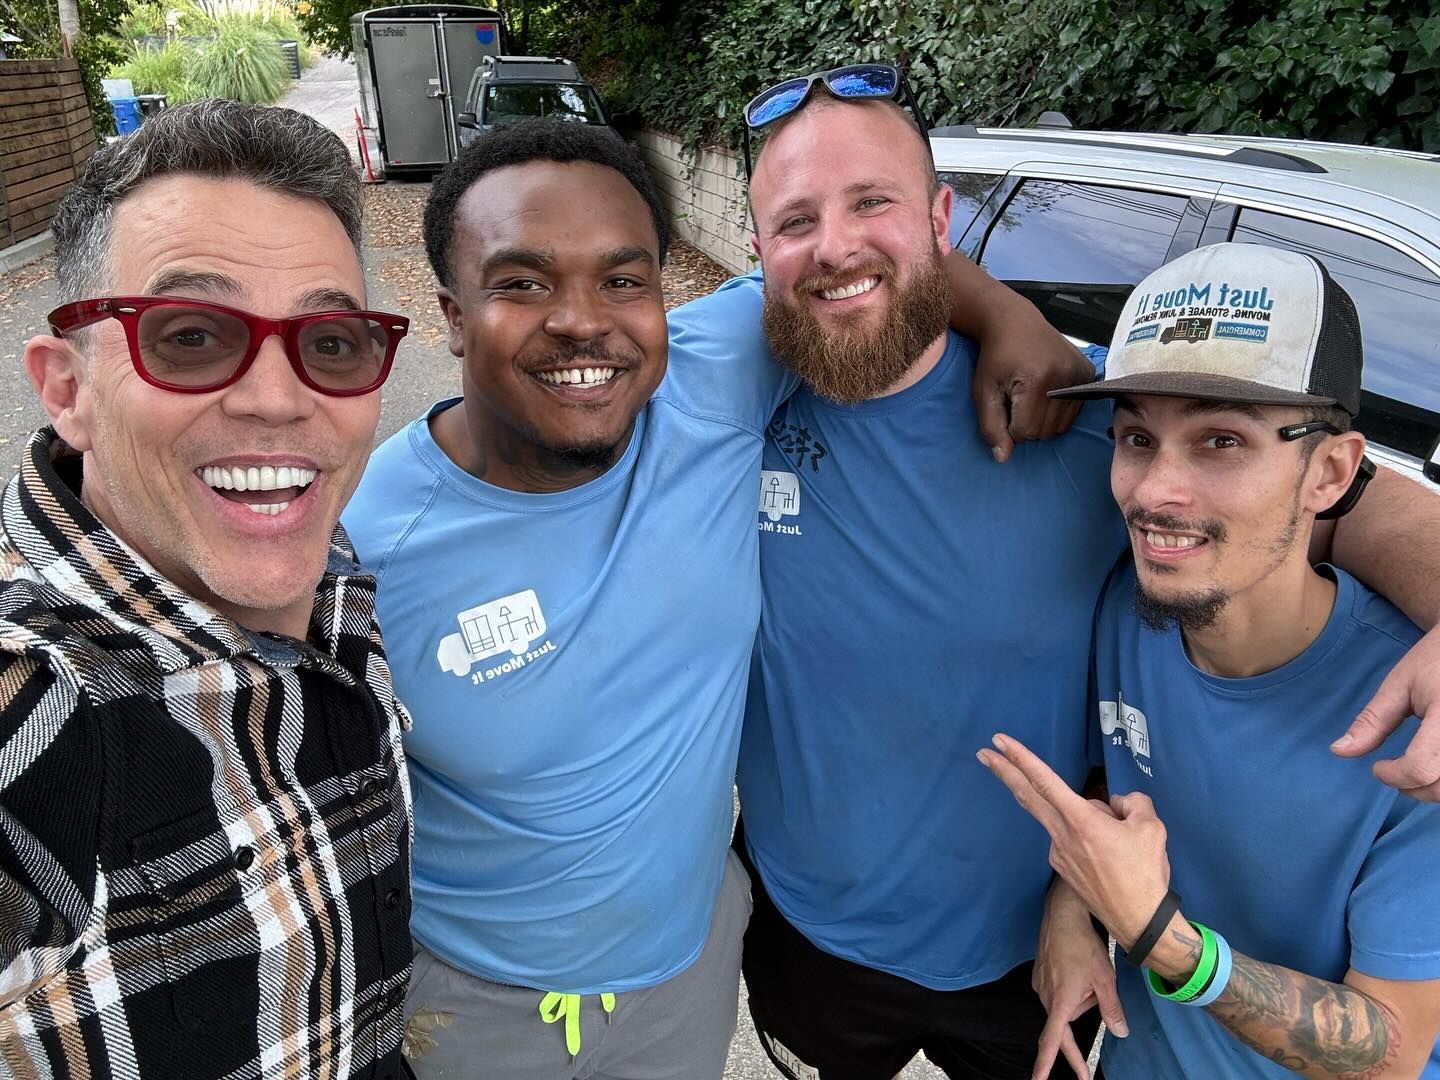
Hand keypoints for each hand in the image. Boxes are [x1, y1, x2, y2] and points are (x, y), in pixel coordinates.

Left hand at [970, 294, 1091, 462]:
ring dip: (1042, 420)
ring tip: (1030, 395)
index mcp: (1037, 380)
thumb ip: (991, 426)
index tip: (1004, 405)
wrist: (1014, 321)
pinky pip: (1074, 412)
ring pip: (1061, 426)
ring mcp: (1080, 374)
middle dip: (1026, 424)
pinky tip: (1047, 392)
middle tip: (1016, 399)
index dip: (1009, 426)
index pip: (1026, 432)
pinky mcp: (1089, 374)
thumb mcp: (984, 391)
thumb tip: (1003, 458)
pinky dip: (1058, 410)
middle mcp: (1064, 377)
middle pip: (1045, 431)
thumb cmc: (995, 358)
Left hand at [977, 733, 1169, 948]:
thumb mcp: (1151, 826)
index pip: (1045, 781)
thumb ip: (1131, 802)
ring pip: (1063, 819)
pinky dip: (1085, 835)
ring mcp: (1058, 853)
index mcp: (1081, 821)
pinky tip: (1110, 854)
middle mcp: (1062, 835)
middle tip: (984, 752)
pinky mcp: (1061, 868)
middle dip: (1004, 772)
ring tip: (1121, 842)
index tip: (999, 742)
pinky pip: (1070, 838)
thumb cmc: (1145, 873)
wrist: (1140, 921)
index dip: (1021, 758)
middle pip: (1028, 796)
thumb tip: (1114, 804)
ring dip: (1083, 817)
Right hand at [1032, 879, 1126, 1079]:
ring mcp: (1039, 985)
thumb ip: (1112, 1009)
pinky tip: (1076, 965)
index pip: (1053, 1041)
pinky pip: (1058, 992)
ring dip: (1079, 998)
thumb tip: (1120, 1032)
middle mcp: (1045, 996)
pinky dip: (1071, 987)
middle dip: (1082, 1014)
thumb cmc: (1084, 945)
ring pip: (1064, 1005)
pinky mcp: (1038, 974)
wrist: (1062, 913)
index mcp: (1061, 1002)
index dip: (1046, 1064)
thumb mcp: (1105, 978)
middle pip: (1065, 1023)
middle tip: (1093, 998)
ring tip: (1087, 970)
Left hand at [1333, 624, 1439, 799]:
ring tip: (1414, 770)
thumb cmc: (1435, 660)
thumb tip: (1339, 751)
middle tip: (1395, 773)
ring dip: (1433, 789)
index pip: (1421, 767)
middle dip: (1413, 789)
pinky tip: (1434, 767)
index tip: (1378, 767)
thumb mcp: (1400, 685)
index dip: (1394, 776)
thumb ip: (1373, 721)